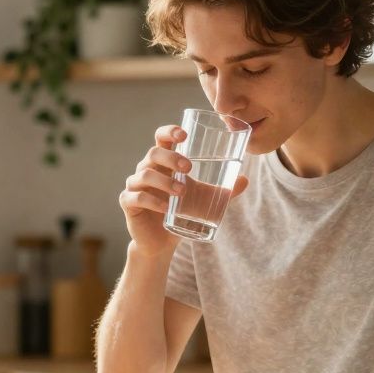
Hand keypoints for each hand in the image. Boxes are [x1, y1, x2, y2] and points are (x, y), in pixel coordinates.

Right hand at [119, 124, 247, 257]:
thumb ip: (222, 190)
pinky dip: (151, 201)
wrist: (161, 241)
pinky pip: (136, 197)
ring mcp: (135, 185)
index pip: (161, 138)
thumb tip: (245, 179)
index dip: (169, 131)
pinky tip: (165, 208)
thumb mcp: (202, 198)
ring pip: (144, 174)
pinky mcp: (129, 203)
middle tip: (189, 168)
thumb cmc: (180, 211)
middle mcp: (147, 169)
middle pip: (153, 153)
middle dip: (171, 157)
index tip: (184, 134)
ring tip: (181, 193)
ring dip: (164, 182)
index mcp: (163, 162)